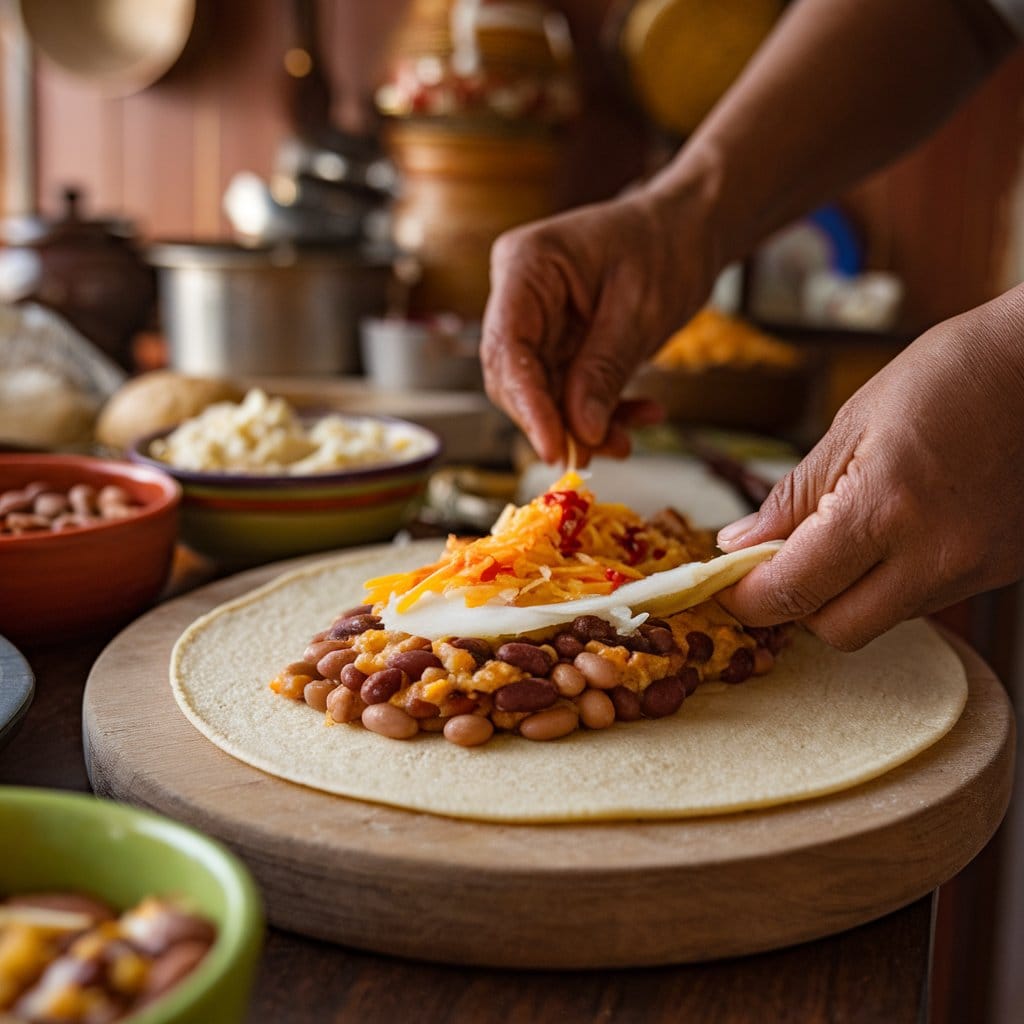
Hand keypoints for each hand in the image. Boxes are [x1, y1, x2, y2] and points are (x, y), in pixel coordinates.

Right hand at [481, 188, 716, 463]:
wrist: (690, 229)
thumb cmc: (667, 245)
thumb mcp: (640, 310)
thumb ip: (604, 369)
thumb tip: (581, 432)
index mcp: (526, 265)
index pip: (507, 345)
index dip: (527, 403)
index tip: (553, 448)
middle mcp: (520, 296)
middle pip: (514, 376)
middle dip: (553, 421)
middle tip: (594, 453)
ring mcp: (537, 322)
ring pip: (542, 393)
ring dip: (582, 426)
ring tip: (626, 441)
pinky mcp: (559, 345)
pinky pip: (568, 392)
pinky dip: (601, 413)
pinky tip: (639, 416)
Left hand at [716, 288, 1023, 649]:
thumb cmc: (946, 377)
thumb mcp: (850, 425)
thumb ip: (792, 498)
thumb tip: (738, 545)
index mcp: (885, 509)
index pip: (793, 591)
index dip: (746, 598)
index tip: (726, 585)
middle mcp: (935, 556)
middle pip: (836, 630)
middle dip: (795, 605)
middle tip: (778, 561)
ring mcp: (974, 570)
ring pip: (881, 620)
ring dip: (844, 595)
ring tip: (843, 534)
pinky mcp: (999, 571)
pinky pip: (923, 601)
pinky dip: (890, 582)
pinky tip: (892, 534)